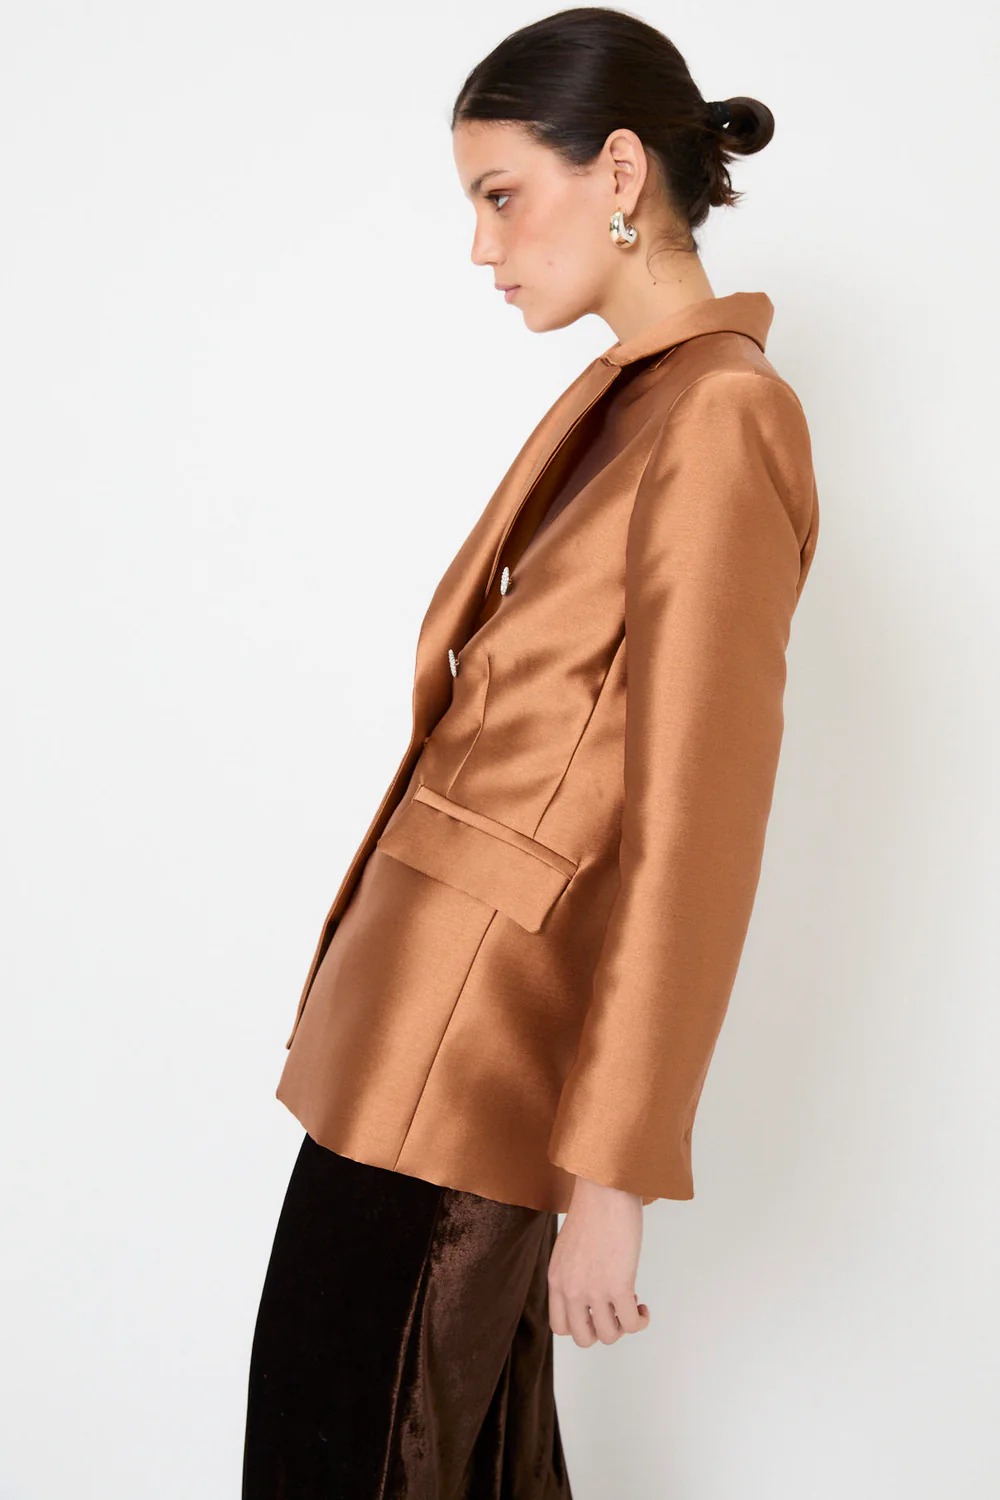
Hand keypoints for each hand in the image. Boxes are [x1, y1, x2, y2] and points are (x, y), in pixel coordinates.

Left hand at [547, 1174, 650, 1345]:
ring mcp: (594, 1290)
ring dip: (623, 1326)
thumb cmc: (592, 1210)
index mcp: (556, 1280)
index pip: (560, 1327)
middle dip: (602, 1330)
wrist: (604, 1191)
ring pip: (609, 1335)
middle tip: (614, 1310)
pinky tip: (642, 1306)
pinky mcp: (618, 1285)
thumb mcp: (568, 1247)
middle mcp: (571, 1289)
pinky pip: (631, 1324)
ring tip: (630, 1304)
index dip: (582, 1325)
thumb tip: (591, 1287)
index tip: (596, 1310)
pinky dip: (640, 1321)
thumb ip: (572, 1272)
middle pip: (583, 1337)